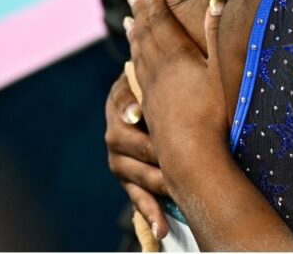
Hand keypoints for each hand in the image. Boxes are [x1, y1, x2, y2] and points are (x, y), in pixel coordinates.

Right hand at [104, 72, 167, 239]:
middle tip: (173, 160)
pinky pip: (137, 197)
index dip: (129, 106)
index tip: (137, 111)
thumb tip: (162, 63)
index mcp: (122, 98)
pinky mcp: (128, 180)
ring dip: (155, 185)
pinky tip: (163, 228)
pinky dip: (151, 212)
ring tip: (176, 193)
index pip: (122, 101)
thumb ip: (162, 73)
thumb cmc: (164, 85)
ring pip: (134, 174)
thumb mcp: (159, 75)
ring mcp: (119, 158)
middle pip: (128, 143)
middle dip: (152, 152)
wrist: (153, 104)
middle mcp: (115, 130)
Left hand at [125, 0, 230, 187]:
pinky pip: (134, 76)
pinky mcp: (148, 108)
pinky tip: (129, 63)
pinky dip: (131, 61)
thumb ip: (216, 35)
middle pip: (146, 36)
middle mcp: (158, 71)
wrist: (191, 156)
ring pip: (137, 55)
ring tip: (128, 22)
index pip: (162, 24)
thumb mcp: (221, 71)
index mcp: (176, 58)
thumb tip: (215, 0)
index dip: (157, 6)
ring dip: (133, 36)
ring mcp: (150, 91)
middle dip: (141, 15)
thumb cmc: (213, 114)